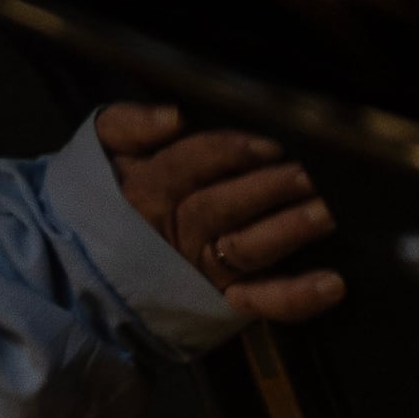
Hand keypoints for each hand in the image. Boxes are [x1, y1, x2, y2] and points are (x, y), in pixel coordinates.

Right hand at [101, 103, 344, 325]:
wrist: (87, 257)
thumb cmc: (112, 187)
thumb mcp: (103, 147)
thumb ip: (128, 124)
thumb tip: (172, 118)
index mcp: (147, 190)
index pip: (187, 166)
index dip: (226, 154)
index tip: (266, 146)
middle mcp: (176, 232)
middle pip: (219, 208)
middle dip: (265, 191)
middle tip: (307, 177)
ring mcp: (203, 266)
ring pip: (245, 248)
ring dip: (287, 232)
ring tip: (326, 214)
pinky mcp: (224, 294)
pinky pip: (259, 299)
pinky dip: (294, 297)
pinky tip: (332, 286)